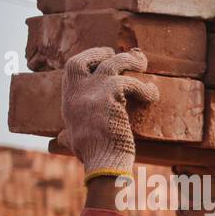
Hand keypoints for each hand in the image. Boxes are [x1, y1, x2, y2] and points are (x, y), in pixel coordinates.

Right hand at [59, 47, 157, 182]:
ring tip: (143, 63)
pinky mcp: (109, 96)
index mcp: (68, 102)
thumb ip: (70, 133)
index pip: (71, 71)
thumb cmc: (95, 157)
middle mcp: (75, 94)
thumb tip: (63, 139)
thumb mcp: (74, 141)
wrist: (102, 163)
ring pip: (110, 64)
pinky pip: (130, 82)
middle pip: (80, 60)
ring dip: (128, 61)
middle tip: (117, 53)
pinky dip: (144, 87)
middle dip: (99, 52)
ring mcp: (91, 93)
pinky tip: (152, 94)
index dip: (87, 61)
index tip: (101, 58)